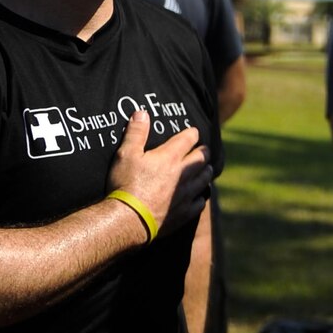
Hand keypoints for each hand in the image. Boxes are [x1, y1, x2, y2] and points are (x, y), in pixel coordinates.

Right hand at [109, 111, 210, 233]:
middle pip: (202, 158)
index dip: (192, 133)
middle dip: (204, 151)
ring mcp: (187, 194)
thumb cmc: (125, 184)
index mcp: (170, 157)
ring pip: (205, 179)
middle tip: (204, 150)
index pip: (188, 139)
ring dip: (207, 172)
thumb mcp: (125, 154)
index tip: (193, 132)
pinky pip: (200, 202)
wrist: (128, 219)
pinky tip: (200, 196)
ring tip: (207, 169)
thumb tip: (142, 113)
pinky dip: (201, 197)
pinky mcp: (185, 212)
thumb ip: (136, 133)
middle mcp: (184, 174)